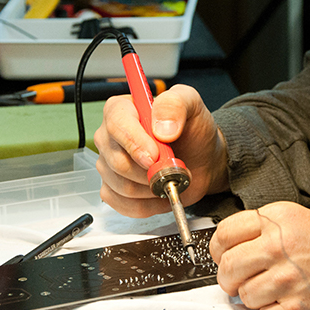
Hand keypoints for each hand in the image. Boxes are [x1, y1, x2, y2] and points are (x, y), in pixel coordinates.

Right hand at [94, 85, 228, 217]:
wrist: (201, 158)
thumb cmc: (192, 130)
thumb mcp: (191, 104)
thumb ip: (175, 105)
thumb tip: (161, 128)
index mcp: (122, 109)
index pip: (116, 125)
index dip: (134, 143)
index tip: (155, 155)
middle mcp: (109, 137)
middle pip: (117, 161)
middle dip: (151, 171)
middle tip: (174, 167)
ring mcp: (108, 165)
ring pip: (122, 186)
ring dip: (153, 188)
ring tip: (170, 177)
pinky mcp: (113, 189)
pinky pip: (123, 204)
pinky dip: (148, 204)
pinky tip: (162, 192)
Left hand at [209, 201, 309, 309]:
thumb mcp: (305, 219)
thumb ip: (268, 229)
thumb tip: (235, 246)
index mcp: (280, 219)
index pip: (224, 233)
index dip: (218, 248)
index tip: (223, 255)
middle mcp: (279, 246)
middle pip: (227, 266)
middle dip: (230, 276)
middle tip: (242, 278)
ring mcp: (287, 279)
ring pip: (242, 295)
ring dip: (253, 297)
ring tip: (274, 290)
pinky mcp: (297, 309)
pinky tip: (288, 303)